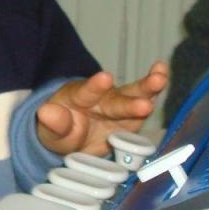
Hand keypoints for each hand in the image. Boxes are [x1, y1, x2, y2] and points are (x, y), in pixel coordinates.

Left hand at [36, 60, 168, 155]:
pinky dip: (154, 92)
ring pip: (134, 96)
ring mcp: (119, 106)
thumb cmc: (62, 131)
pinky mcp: (132, 117)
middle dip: (131, 100)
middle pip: (117, 98)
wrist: (73, 135)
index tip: (105, 78)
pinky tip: (163, 74)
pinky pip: (144, 104)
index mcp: (79, 99)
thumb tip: (46, 112)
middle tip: (147, 96)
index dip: (96, 86)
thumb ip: (53, 124)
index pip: (87, 92)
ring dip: (148, 88)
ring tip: (160, 78)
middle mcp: (102, 98)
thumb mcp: (51, 133)